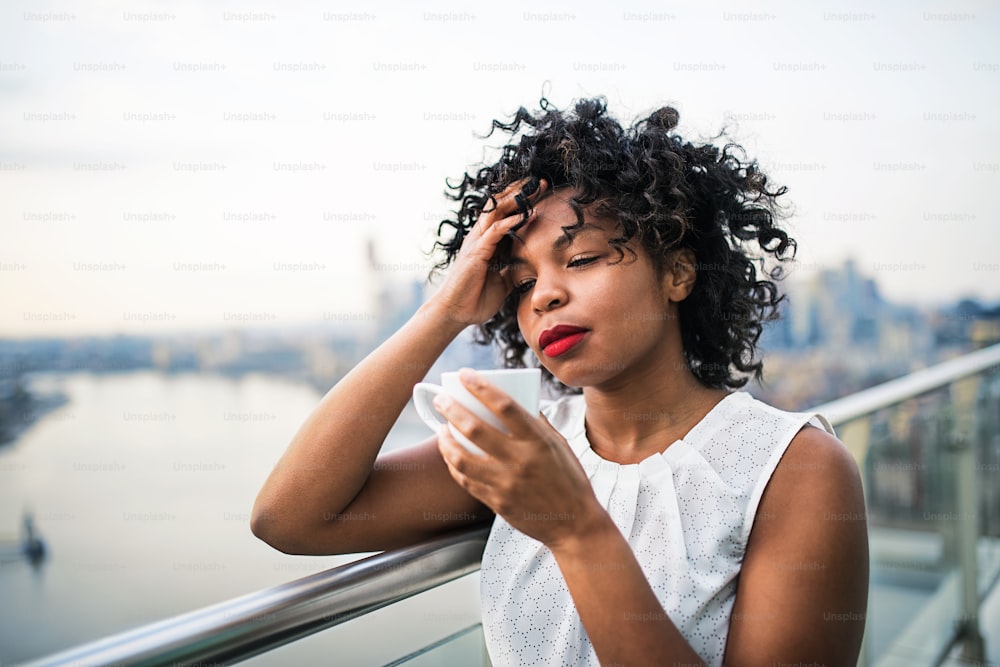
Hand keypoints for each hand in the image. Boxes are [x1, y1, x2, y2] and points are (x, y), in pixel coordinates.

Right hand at [428, 178, 547, 326]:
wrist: (455, 313)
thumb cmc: (475, 299)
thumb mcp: (502, 281)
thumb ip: (512, 270)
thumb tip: (529, 267)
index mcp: (486, 242)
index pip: (504, 213)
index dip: (521, 201)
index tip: (539, 193)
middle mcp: (480, 237)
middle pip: (499, 205)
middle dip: (519, 192)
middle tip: (539, 182)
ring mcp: (476, 242)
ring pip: (496, 211)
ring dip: (516, 199)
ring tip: (533, 189)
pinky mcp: (476, 252)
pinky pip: (495, 231)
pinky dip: (510, 222)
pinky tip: (525, 216)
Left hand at [433, 369, 607, 548]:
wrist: (574, 525)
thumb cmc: (570, 480)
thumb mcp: (560, 445)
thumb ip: (538, 423)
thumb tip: (520, 401)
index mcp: (538, 441)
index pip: (505, 406)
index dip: (480, 387)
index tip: (464, 375)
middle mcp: (520, 460)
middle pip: (475, 428)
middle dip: (451, 409)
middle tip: (441, 399)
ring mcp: (505, 483)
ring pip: (461, 457)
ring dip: (445, 439)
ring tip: (440, 429)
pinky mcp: (496, 502)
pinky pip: (465, 480)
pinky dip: (453, 464)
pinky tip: (450, 454)